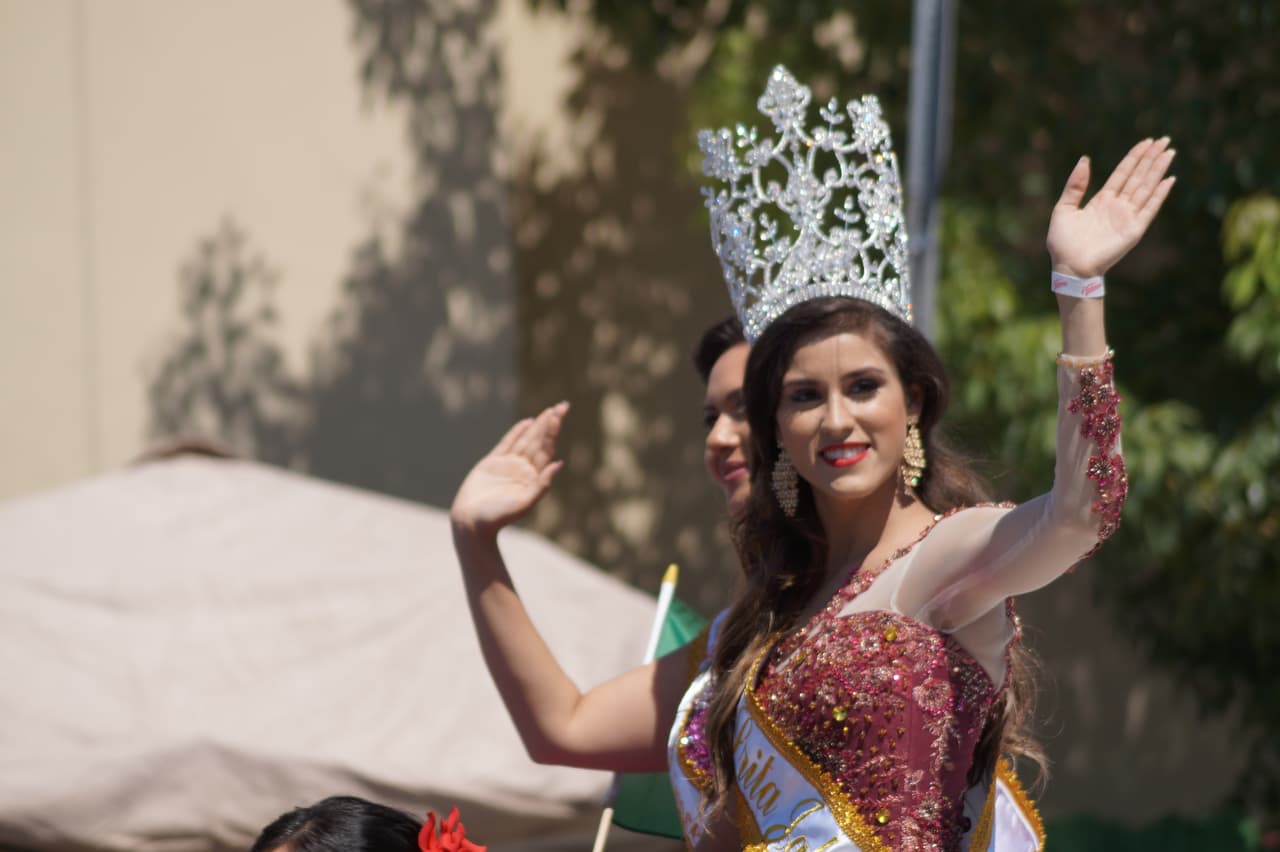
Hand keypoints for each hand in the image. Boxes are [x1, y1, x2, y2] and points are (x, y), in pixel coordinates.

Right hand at [450, 402, 568, 537]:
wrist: (472, 522)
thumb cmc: (499, 517)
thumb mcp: (525, 502)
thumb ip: (542, 484)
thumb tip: (560, 463)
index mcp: (533, 478)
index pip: (546, 450)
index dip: (552, 432)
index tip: (559, 416)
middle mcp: (523, 470)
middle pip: (539, 441)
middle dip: (550, 424)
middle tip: (563, 405)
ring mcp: (508, 465)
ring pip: (525, 440)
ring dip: (537, 425)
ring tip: (549, 411)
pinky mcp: (492, 463)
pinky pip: (507, 443)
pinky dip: (516, 432)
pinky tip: (527, 422)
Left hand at [1046, 137, 1175, 277]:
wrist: (1069, 267)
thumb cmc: (1063, 242)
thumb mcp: (1063, 208)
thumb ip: (1075, 185)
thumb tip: (1084, 159)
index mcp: (1102, 200)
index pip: (1123, 173)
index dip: (1134, 157)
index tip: (1146, 141)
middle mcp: (1117, 206)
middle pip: (1138, 176)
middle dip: (1151, 158)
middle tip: (1164, 139)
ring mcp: (1127, 217)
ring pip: (1146, 188)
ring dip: (1158, 170)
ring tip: (1169, 152)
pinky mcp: (1134, 230)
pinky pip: (1150, 209)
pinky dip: (1160, 195)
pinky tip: (1169, 179)